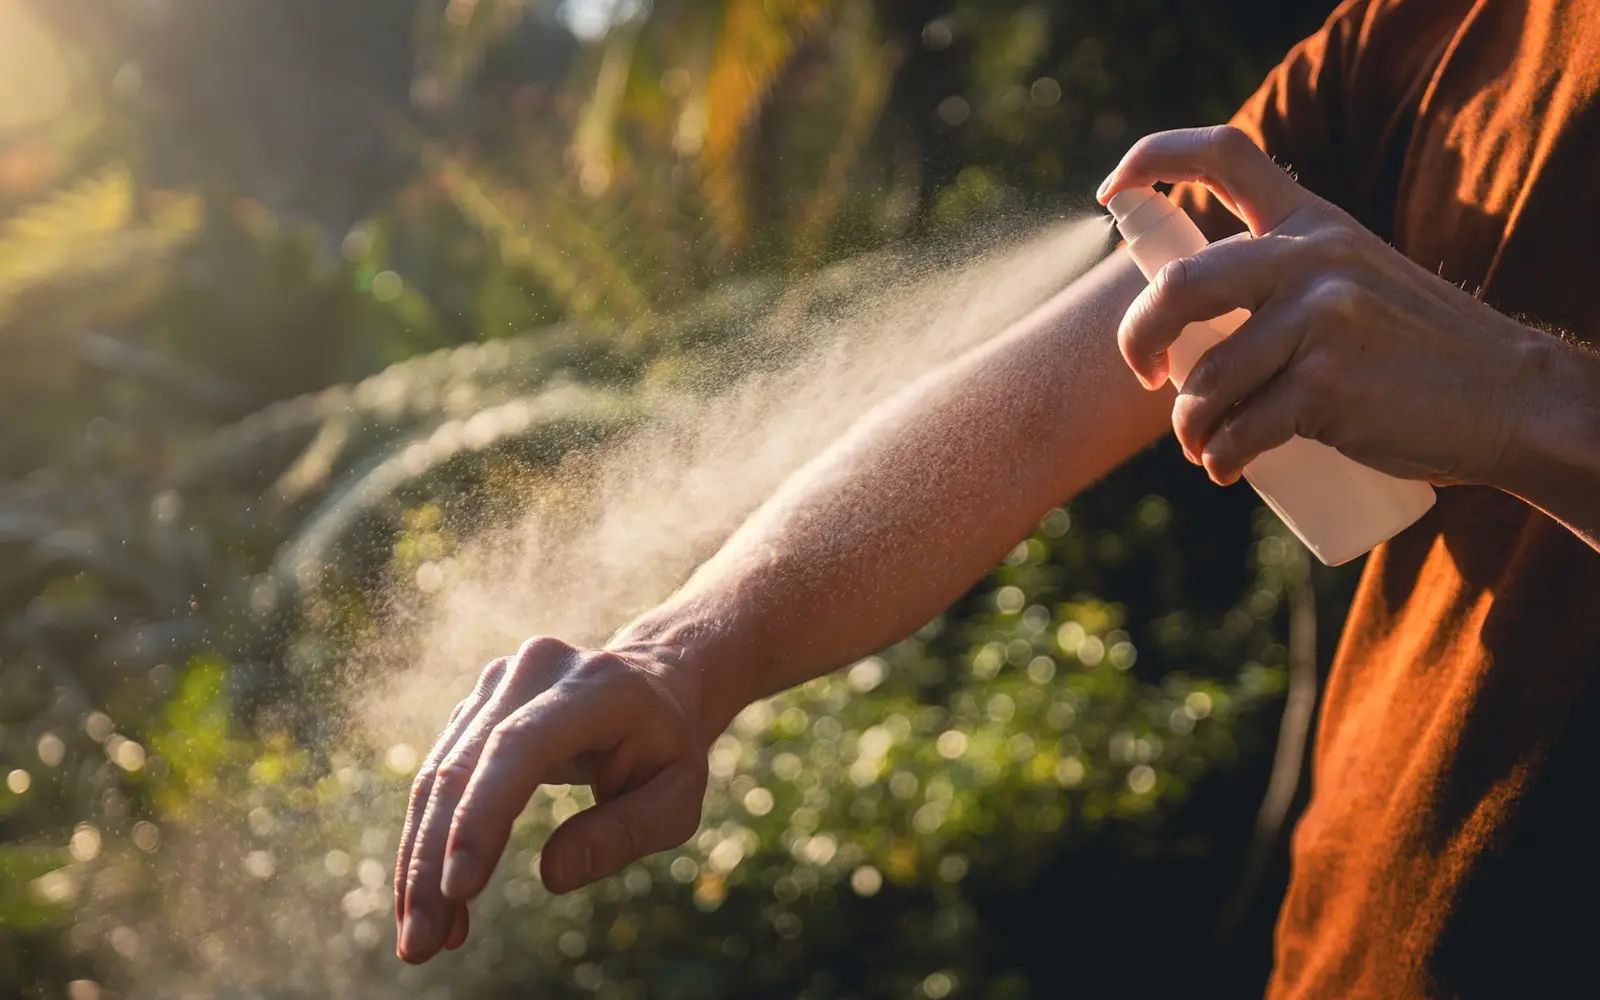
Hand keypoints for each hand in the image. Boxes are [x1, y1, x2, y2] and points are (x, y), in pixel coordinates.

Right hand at [394, 636, 709, 963]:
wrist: (652, 686)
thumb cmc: (667, 749)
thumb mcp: (677, 796)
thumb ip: (626, 832)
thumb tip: (553, 876)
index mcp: (597, 686)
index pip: (521, 745)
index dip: (483, 815)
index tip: (460, 890)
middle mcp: (535, 671)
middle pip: (463, 768)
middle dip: (434, 863)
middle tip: (422, 945)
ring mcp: (497, 684)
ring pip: (437, 778)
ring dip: (420, 864)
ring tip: (421, 940)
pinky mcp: (474, 708)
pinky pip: (437, 780)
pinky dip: (429, 845)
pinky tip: (434, 903)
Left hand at [1097, 125, 1541, 487]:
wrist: (1507, 396)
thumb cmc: (1410, 348)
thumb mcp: (1352, 277)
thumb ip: (1282, 276)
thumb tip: (1176, 326)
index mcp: (1312, 220)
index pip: (1223, 154)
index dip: (1151, 160)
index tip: (1111, 191)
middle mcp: (1313, 258)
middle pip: (1179, 287)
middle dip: (1137, 339)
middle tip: (1144, 373)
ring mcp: (1323, 320)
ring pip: (1205, 380)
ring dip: (1189, 426)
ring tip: (1204, 444)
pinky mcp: (1329, 386)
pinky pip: (1240, 429)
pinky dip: (1221, 458)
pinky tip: (1227, 467)